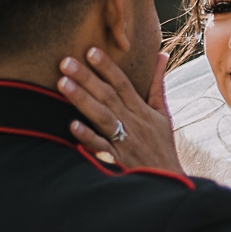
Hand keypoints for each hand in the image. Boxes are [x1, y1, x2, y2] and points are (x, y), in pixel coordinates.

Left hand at [58, 48, 184, 174]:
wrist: (168, 181)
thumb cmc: (162, 146)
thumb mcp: (163, 113)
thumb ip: (157, 84)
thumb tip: (160, 54)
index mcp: (142, 110)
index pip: (123, 83)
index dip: (107, 67)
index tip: (90, 50)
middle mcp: (132, 122)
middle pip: (108, 96)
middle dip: (87, 77)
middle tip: (65, 61)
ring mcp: (124, 141)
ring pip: (102, 116)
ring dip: (82, 100)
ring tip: (62, 83)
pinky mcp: (117, 159)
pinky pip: (101, 147)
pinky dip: (88, 137)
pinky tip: (72, 125)